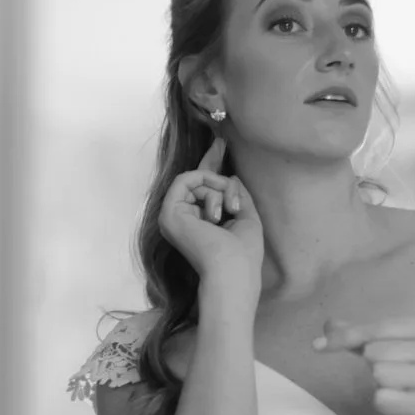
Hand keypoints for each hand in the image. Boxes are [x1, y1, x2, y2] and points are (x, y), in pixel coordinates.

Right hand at [157, 136, 262, 288]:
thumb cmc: (243, 253)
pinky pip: (186, 180)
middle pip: (202, 181)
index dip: (211, 163)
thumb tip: (229, 175)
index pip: (201, 187)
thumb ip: (236, 195)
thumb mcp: (246, 217)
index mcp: (197, 224)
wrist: (233, 271)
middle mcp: (181, 220)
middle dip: (224, 185)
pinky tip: (217, 211)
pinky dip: (208, 188)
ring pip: (197, 180)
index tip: (221, 142)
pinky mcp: (169, 212)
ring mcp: (172, 216)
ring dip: (220, 190)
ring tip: (228, 214)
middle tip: (234, 208)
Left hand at [313, 317, 414, 414]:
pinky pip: (383, 398)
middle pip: (374, 352)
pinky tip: (405, 404)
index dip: (346, 336)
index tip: (319, 345)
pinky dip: (386, 403)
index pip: (377, 328)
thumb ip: (366, 337)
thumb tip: (329, 325)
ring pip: (378, 374)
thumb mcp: (404, 350)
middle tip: (398, 376)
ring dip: (382, 386)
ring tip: (404, 389)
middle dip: (375, 366)